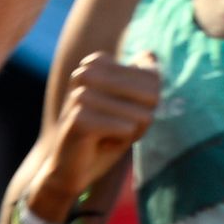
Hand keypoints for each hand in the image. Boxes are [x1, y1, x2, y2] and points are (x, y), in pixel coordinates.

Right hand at [35, 50, 161, 213]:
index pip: (153, 78)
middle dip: (141, 119)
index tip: (123, 116)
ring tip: (106, 138)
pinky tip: (100, 145)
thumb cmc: (103, 137)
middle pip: (150, 94)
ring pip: (140, 115)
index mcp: (96, 63)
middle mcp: (86, 73)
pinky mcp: (80, 118)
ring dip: (129, 133)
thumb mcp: (129, 105)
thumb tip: (151, 54)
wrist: (70, 170)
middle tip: (116, 130)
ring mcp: (81, 94)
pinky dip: (120, 142)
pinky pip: (126, 128)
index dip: (147, 105)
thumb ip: (141, 80)